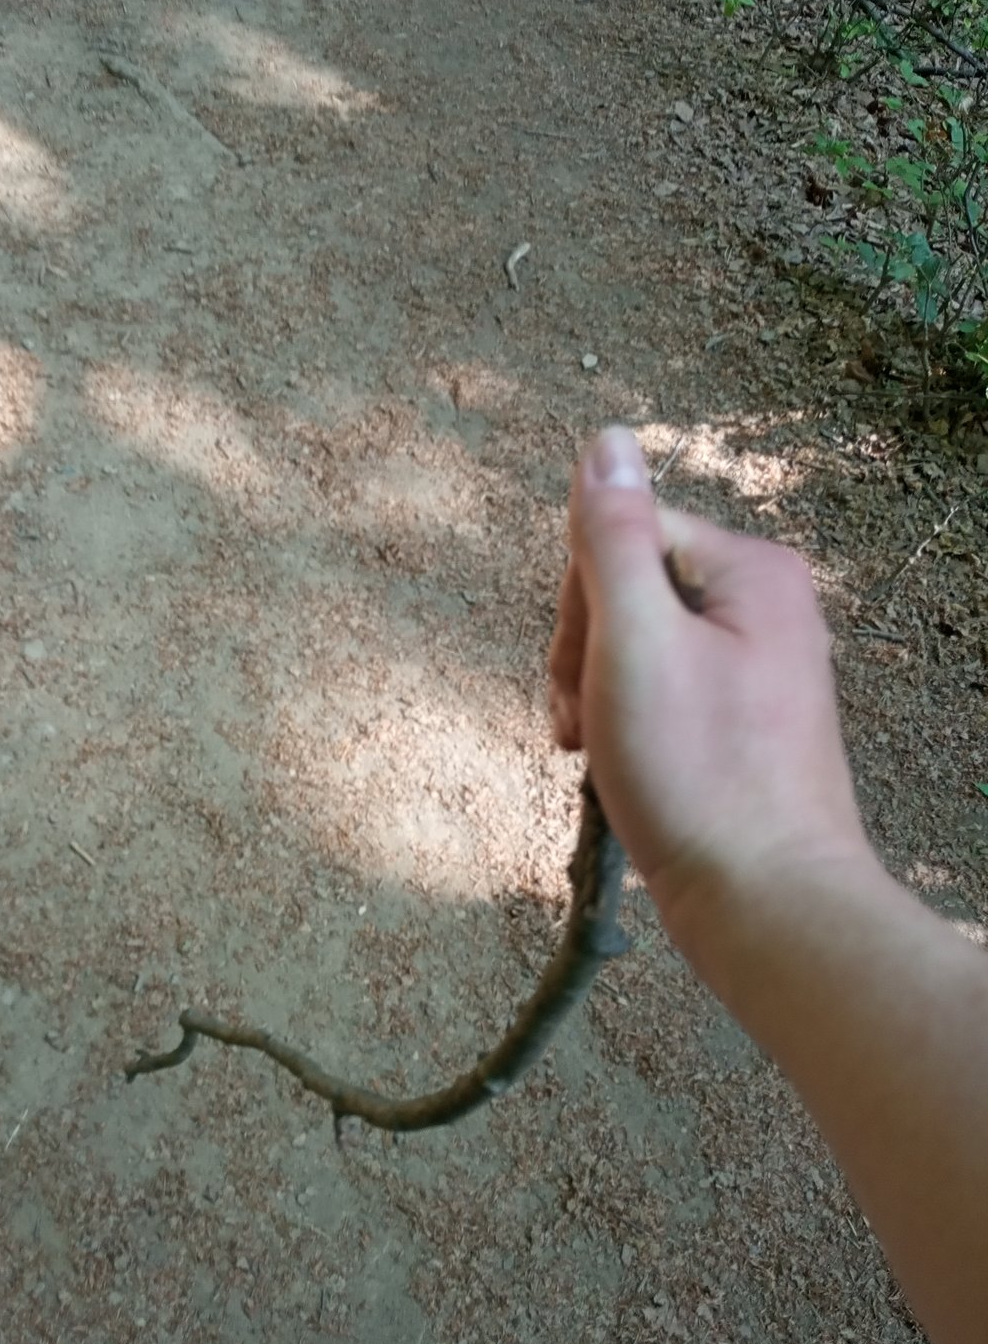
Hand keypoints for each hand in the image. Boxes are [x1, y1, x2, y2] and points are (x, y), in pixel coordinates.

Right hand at [548, 428, 872, 935]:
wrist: (765, 906)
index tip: (581, 682)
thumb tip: (606, 437)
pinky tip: (621, 771)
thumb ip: (612, 535)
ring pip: (635, 643)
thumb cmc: (700, 777)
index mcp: (751, 570)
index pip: (619, 535)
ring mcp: (759, 663)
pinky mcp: (744, 717)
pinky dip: (626, 724)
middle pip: (626, 588)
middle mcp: (766, 605)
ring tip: (596, 756)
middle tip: (583, 727)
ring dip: (597, 693)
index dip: (577, 607)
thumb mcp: (635, 641)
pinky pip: (659, 688)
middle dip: (584, 654)